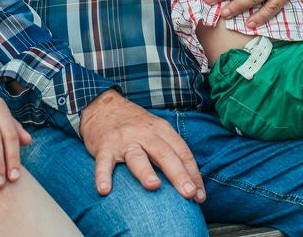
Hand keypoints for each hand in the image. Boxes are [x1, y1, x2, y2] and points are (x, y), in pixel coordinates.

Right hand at [80, 89, 204, 201]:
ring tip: (153, 186)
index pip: (182, 152)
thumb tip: (189, 183)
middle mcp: (145, 133)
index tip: (200, 196)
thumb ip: (170, 153)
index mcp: (162, 130)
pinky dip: (103, 176)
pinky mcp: (104, 146)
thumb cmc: (134, 125)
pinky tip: (104, 190)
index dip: (193, 174)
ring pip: (137, 156)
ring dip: (145, 172)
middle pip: (165, 154)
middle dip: (179, 174)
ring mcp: (124, 139)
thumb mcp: (156, 131)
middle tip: (189, 193)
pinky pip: (104, 162)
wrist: (102, 106)